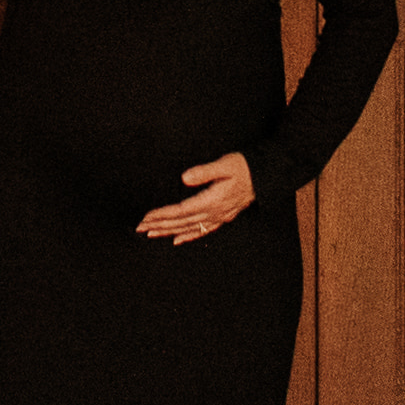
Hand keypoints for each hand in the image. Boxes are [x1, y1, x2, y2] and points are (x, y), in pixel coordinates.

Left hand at [137, 152, 254, 244]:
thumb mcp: (225, 164)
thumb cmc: (244, 168)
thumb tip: (185, 178)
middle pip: (181, 222)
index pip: (181, 211)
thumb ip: (205, 172)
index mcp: (212, 201)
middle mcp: (213, 213)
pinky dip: (188, 236)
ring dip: (169, 232)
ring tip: (151, 234)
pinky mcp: (222, 217)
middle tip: (140, 227)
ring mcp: (218, 217)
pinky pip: (202, 231)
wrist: (264, 176)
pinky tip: (178, 240)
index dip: (162, 215)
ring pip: (189, 228)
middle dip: (160, 225)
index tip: (146, 216)